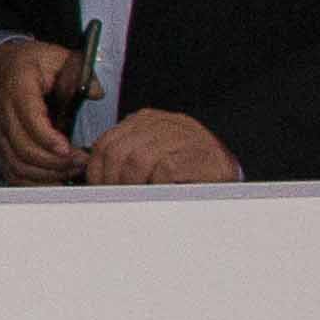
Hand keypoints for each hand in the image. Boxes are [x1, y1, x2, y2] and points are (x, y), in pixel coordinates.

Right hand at [0, 38, 89, 180]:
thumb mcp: (58, 56)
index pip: (28, 118)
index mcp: (17, 86)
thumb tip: (96, 93)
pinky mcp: (0, 145)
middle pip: (23, 148)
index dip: (48, 138)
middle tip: (81, 161)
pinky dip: (33, 182)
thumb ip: (80, 72)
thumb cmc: (31, 63)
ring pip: (17, 164)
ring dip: (47, 174)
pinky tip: (55, 179)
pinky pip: (11, 172)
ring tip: (72, 170)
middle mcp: (3, 112)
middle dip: (55, 161)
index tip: (69, 149)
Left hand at [84, 109, 242, 185]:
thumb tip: (92, 173)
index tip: (99, 188)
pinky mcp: (197, 155)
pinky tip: (159, 192)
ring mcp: (182, 137)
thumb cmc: (187, 167)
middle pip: (119, 150)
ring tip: (136, 198)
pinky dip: (157, 185)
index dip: (97, 169)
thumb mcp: (151, 155)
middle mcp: (163, 123)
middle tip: (116, 197)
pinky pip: (165, 169)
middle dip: (112, 179)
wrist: (227, 170)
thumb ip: (125, 157)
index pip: (107, 141)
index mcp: (147, 121)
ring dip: (132, 184)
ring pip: (138, 159)